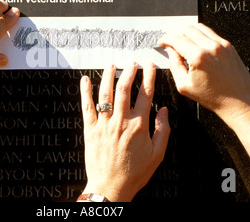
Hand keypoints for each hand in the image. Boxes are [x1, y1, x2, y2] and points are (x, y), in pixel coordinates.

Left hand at [80, 62, 169, 201]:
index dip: (149, 77)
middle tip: (132, 62)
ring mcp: (103, 124)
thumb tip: (165, 111)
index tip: (150, 66)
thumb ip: (162, 130)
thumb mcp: (157, 154)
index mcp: (139, 125)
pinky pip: (86, 107)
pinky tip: (85, 80)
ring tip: (111, 65)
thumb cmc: (134, 173)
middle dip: (129, 71)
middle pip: (124, 89)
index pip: (146, 94)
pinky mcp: (90, 129)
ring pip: (105, 94)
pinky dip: (85, 92)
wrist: (110, 187)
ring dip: (108, 76)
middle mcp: (120, 121)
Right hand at [158, 23, 249, 124]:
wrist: (239, 102)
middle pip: (187, 29)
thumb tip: (170, 51)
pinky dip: (200, 35)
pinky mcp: (229, 46)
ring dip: (187, 32)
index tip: (162, 43)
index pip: (176, 39)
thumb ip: (174, 65)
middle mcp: (211, 47)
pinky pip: (211, 33)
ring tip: (183, 42)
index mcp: (199, 57)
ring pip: (199, 27)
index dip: (166, 39)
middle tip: (171, 41)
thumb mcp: (184, 85)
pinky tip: (196, 44)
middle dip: (175, 33)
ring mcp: (222, 45)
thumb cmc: (214, 97)